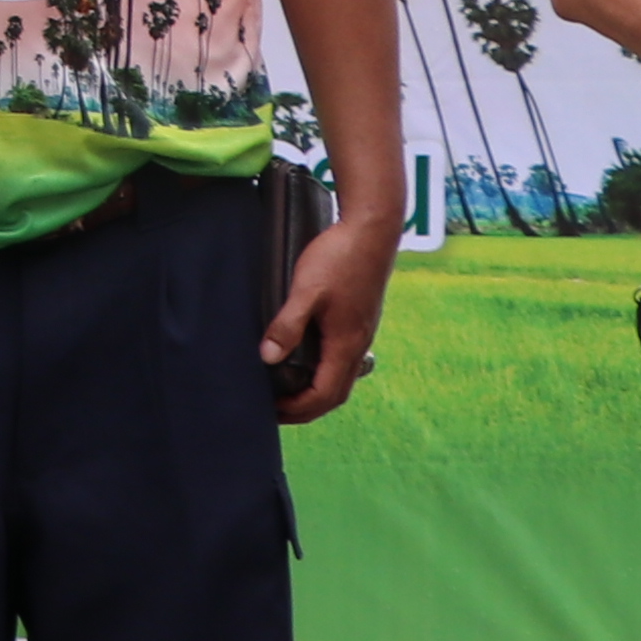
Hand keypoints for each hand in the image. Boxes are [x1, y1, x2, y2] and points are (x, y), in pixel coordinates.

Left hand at [265, 207, 400, 424]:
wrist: (372, 228)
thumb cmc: (340, 257)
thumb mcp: (307, 291)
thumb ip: (288, 324)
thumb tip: (268, 358)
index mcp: (346, 344)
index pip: (325, 395)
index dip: (298, 409)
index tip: (272, 412)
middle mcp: (358, 344)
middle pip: (336, 393)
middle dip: (306, 407)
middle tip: (276, 410)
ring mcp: (361, 332)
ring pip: (341, 377)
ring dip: (316, 391)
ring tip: (287, 390)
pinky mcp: (359, 319)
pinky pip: (343, 359)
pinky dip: (324, 372)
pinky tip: (306, 360)